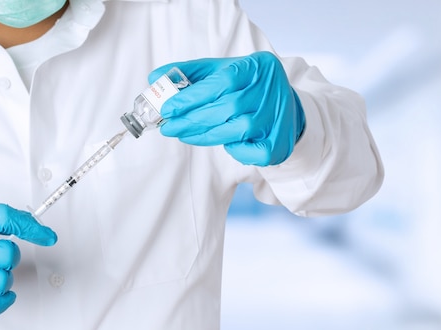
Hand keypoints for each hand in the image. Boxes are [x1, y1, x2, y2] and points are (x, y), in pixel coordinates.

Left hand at [149, 51, 304, 165]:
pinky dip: (232, 150)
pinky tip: (223, 142)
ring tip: (185, 135)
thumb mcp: (223, 70)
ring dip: (205, 135)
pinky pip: (249, 151)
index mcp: (257, 66)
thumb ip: (190, 73)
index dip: (192, 97)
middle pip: (227, 108)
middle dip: (192, 120)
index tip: (168, 108)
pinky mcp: (278, 143)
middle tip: (168, 127)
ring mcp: (277, 118)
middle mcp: (271, 90)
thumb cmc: (246, 87)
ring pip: (236, 130)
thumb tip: (154, 77)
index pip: (222, 81)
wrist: (286, 106)